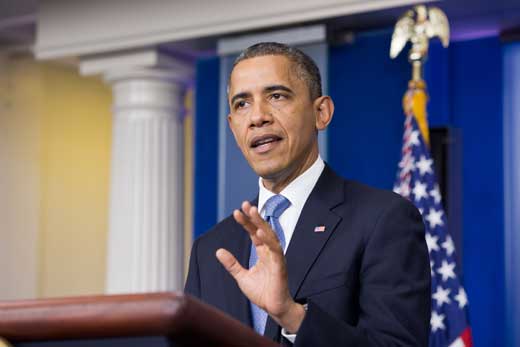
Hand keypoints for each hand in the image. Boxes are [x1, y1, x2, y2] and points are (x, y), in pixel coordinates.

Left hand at [216, 201, 305, 332]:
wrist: (273, 308)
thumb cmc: (262, 292)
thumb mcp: (242, 276)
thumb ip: (232, 264)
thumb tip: (219, 251)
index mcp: (262, 252)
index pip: (253, 233)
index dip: (245, 222)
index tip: (236, 212)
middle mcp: (270, 251)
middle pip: (261, 229)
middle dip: (254, 217)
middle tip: (245, 204)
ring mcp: (276, 257)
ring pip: (269, 235)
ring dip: (261, 223)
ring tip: (252, 212)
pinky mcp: (280, 265)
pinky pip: (275, 249)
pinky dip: (268, 240)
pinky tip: (260, 232)